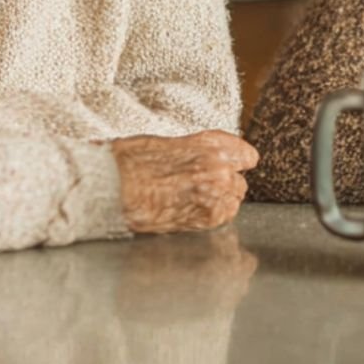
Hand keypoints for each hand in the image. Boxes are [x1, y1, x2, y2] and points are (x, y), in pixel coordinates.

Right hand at [110, 131, 258, 234]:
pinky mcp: (205, 220)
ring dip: (220, 203)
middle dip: (225, 186)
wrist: (116, 185)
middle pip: (239, 182)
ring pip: (233, 202)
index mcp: (211, 144)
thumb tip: (205, 161)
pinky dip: (211, 218)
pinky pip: (222, 219)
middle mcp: (219, 169)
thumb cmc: (133, 161)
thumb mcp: (170, 143)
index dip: (238, 163)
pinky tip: (191, 214)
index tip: (236, 167)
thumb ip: (198, 152)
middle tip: (201, 188)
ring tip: (194, 202)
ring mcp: (214, 196)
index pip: (246, 156)